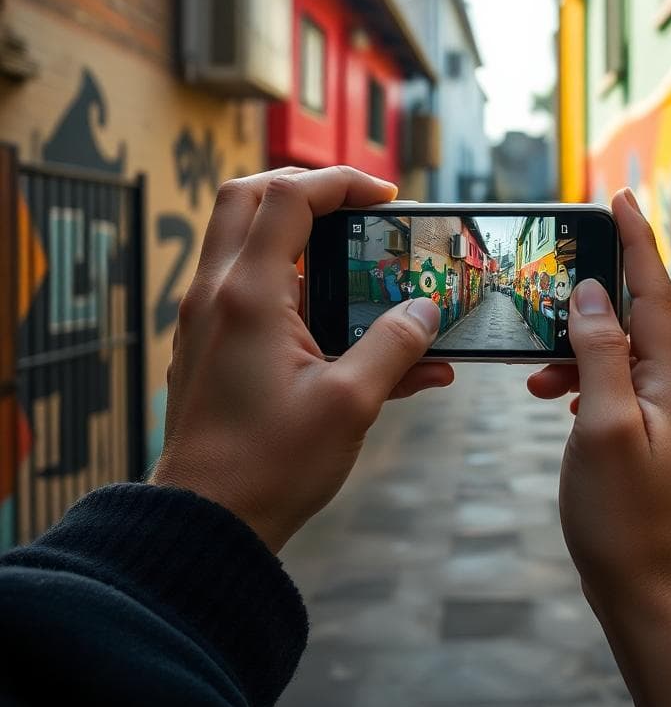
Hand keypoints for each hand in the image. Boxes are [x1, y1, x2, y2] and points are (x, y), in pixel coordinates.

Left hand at [150, 166, 453, 552]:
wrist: (205, 523)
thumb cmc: (271, 467)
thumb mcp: (351, 404)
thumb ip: (396, 347)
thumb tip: (429, 311)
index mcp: (249, 296)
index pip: (288, 198)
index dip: (341, 183)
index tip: (388, 199)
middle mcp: (218, 294)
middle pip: (249, 197)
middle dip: (306, 188)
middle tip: (356, 208)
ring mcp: (207, 317)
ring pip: (243, 237)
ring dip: (296, 231)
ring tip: (353, 255)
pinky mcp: (210, 343)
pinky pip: (247, 285)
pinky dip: (290, 278)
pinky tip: (341, 319)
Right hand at [530, 191, 670, 706]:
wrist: (669, 614)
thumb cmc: (629, 529)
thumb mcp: (602, 432)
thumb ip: (601, 357)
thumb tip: (596, 297)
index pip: (656, 295)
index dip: (635, 243)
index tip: (617, 198)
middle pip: (642, 330)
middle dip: (593, 311)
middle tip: (547, 308)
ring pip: (633, 369)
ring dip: (587, 361)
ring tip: (539, 380)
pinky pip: (635, 403)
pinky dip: (599, 394)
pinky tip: (569, 410)